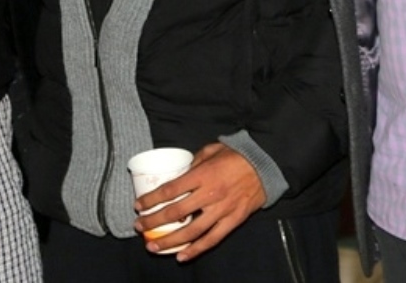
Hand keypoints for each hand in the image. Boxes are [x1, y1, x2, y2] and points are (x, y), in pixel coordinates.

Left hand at [133, 143, 265, 261]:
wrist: (266, 165)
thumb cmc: (238, 155)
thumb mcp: (212, 150)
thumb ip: (194, 161)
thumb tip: (179, 170)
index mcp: (203, 175)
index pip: (170, 191)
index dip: (151, 199)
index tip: (139, 205)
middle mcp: (210, 194)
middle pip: (175, 213)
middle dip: (153, 222)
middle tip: (140, 226)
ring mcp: (222, 210)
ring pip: (191, 231)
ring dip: (169, 241)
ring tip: (153, 247)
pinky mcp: (233, 220)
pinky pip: (212, 239)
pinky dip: (195, 250)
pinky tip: (181, 256)